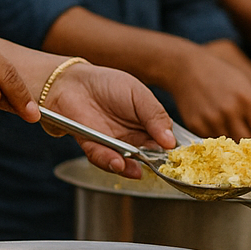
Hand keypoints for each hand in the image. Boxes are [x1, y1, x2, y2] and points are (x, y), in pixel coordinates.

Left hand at [41, 60, 177, 176]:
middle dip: (153, 162)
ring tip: (137, 168)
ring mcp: (113, 144)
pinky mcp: (94, 148)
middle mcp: (132, 136)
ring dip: (131, 167)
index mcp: (147, 122)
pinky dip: (111, 163)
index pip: (164, 140)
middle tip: (160, 165)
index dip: (170, 149)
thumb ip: (155, 116)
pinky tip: (119, 162)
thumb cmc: (107, 83)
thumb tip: (171, 141)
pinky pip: (104, 160)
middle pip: (148, 155)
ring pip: (126, 162)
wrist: (73, 81)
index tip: (177, 156)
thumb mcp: (138, 94)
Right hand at [167, 43, 250, 143]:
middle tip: (249, 136)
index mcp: (247, 98)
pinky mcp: (196, 125)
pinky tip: (215, 124)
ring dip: (233, 140)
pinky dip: (217, 139)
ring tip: (230, 127)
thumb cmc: (222, 76)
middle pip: (248, 141)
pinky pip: (212, 142)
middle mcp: (230, 110)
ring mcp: (211, 119)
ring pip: (230, 144)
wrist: (187, 68)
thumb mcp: (247, 86)